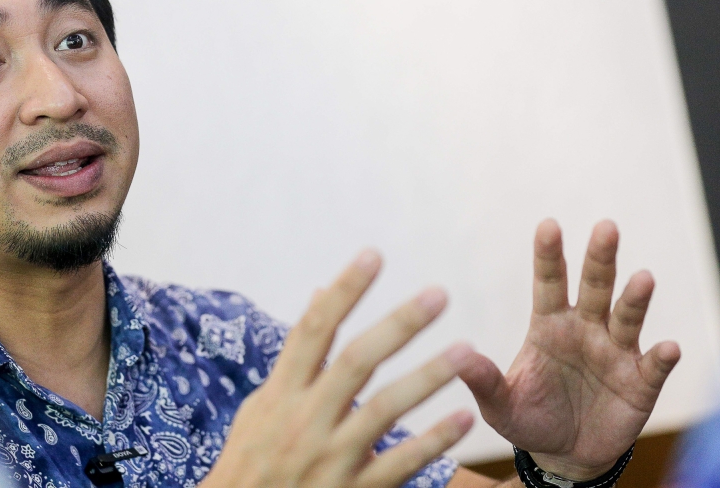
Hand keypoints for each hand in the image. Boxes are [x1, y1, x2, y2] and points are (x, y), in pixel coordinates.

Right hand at [204, 251, 476, 487]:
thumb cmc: (252, 460)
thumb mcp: (261, 406)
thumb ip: (297, 354)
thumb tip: (322, 295)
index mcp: (282, 393)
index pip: (315, 329)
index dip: (345, 290)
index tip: (373, 254)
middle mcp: (306, 419)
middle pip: (357, 362)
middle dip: (399, 325)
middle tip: (439, 294)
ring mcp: (331, 457)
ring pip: (385, 410)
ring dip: (428, 378)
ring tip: (467, 350)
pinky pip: (398, 464)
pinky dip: (432, 441)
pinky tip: (463, 418)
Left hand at [458, 219, 680, 479]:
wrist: (565, 456)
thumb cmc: (529, 420)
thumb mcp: (500, 405)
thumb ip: (484, 381)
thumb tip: (456, 356)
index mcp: (549, 326)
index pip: (548, 283)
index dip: (549, 255)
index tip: (548, 225)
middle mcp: (585, 330)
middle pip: (594, 287)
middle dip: (600, 259)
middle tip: (605, 227)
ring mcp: (615, 353)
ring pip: (627, 317)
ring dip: (635, 299)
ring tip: (643, 278)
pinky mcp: (640, 383)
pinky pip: (653, 366)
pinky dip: (662, 357)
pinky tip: (669, 348)